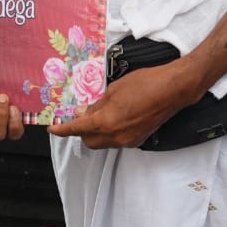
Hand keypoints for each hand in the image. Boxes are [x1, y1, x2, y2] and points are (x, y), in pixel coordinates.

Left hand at [47, 63, 190, 148]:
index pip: (78, 129)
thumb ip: (97, 104)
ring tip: (101, 113)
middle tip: (81, 114)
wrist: (173, 89)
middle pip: (89, 141)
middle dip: (81, 130)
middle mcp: (116, 137)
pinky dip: (110, 132)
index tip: (53, 129)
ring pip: (103, 142)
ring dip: (96, 132)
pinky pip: (117, 140)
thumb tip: (85, 112)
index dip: (63, 130)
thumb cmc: (144, 83)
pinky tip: (116, 117)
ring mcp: (129, 140)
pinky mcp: (139, 140)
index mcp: (106, 122)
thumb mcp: (114, 89)